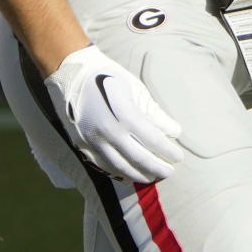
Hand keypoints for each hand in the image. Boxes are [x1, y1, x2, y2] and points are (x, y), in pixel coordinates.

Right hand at [43, 46, 184, 182]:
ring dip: (139, 175)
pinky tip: (129, 175)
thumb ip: (156, 114)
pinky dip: (118, 172)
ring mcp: (93, 141)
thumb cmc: (110, 78)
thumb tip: (174, 133)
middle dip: (157, 168)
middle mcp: (109, 132)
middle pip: (139, 158)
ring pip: (120, 167)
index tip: (179, 157)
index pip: (153, 141)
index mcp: (125, 116)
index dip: (168, 151)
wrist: (72, 75)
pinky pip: (103, 165)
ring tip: (152, 177)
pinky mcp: (82, 144)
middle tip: (170, 172)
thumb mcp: (137, 90)